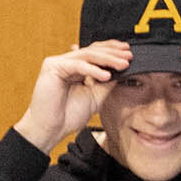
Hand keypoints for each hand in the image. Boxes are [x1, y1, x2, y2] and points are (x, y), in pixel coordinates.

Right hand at [14, 42, 130, 152]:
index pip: (95, 53)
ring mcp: (59, 63)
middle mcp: (67, 62)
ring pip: (87, 56)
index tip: (129, 54)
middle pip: (92, 51)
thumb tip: (122, 71)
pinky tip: (106, 75)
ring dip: (107, 60)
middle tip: (129, 56)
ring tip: (123, 65)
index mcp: (76, 68)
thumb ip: (106, 82)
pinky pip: (78, 65)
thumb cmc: (69, 116)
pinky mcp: (52, 67)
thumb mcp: (96, 96)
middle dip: (113, 53)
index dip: (112, 51)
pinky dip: (93, 70)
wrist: (52, 129)